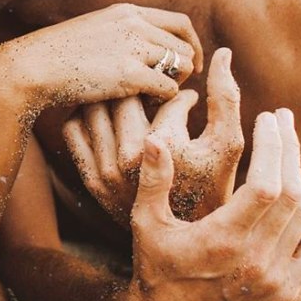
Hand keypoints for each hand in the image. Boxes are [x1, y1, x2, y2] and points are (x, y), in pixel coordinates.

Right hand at [0, 3, 202, 113]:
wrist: (31, 67)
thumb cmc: (57, 56)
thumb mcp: (94, 32)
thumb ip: (120, 34)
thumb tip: (141, 49)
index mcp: (127, 12)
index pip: (179, 23)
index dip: (191, 45)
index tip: (188, 64)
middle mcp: (134, 24)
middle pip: (184, 45)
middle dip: (186, 69)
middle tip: (174, 88)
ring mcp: (133, 46)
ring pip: (182, 65)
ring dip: (175, 84)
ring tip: (157, 97)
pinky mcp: (129, 73)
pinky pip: (168, 87)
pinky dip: (164, 99)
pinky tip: (147, 106)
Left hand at [64, 47, 243, 225]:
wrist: (185, 247)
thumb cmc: (212, 192)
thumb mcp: (227, 148)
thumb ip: (227, 98)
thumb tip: (222, 53)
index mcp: (163, 148)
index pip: (166, 97)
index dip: (181, 94)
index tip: (188, 100)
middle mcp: (130, 160)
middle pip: (124, 94)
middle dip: (141, 87)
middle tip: (153, 93)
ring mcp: (105, 172)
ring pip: (94, 108)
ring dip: (112, 97)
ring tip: (131, 102)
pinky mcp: (90, 181)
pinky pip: (73, 131)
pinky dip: (86, 118)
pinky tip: (109, 122)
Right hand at [121, 108, 300, 300]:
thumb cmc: (154, 268)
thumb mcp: (147, 223)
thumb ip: (154, 179)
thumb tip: (156, 137)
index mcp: (223, 241)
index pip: (265, 185)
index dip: (272, 147)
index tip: (265, 118)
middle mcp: (256, 260)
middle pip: (292, 193)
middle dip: (288, 149)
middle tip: (281, 118)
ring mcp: (275, 278)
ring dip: (298, 177)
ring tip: (285, 150)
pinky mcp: (285, 290)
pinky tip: (296, 198)